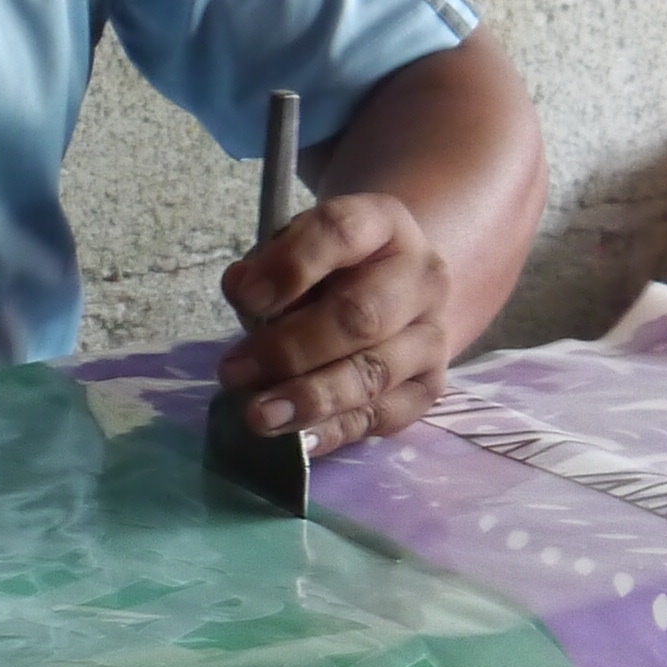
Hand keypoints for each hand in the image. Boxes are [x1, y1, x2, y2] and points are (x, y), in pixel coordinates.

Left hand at [214, 190, 462, 451]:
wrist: (392, 291)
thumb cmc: (327, 270)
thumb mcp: (295, 249)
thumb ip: (267, 268)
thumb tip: (245, 293)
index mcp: (384, 224)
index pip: (342, 231)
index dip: (291, 266)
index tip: (245, 298)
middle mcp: (421, 277)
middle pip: (360, 314)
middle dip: (291, 348)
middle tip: (234, 370)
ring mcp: (431, 335)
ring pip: (374, 372)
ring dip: (311, 398)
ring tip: (258, 416)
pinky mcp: (430, 386)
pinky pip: (385, 416)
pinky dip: (337, 431)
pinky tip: (299, 442)